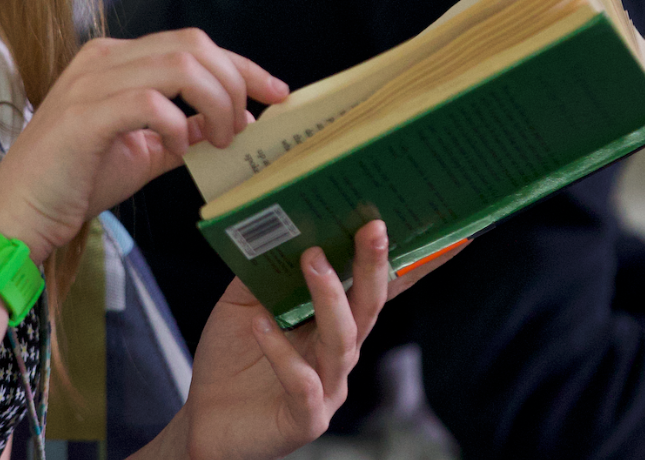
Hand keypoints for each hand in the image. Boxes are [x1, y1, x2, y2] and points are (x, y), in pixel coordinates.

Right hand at [0, 30, 287, 261]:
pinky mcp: (84, 115)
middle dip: (235, 83)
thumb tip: (231, 125)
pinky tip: (178, 150)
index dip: (243, 66)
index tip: (278, 93)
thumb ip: (183, 133)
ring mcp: (91, 83)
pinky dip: (178, 126)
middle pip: (194, 45)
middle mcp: (103, 59)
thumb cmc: (75, 182)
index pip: (193, 45)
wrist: (18, 215)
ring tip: (220, 139)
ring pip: (179, 65)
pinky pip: (150, 103)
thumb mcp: (142, 153)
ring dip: (215, 102)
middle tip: (244, 128)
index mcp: (117, 59)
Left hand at [150, 219, 452, 459]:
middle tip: (372, 227)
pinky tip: (261, 326)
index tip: (439, 229)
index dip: (413, 263)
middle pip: (368, 306)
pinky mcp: (305, 418)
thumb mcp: (243, 303)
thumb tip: (277, 223)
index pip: (379, 287)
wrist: (205, 421)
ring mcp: (328, 388)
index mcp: (335, 322)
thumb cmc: (232, 359)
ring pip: (342, 340)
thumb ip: (264, 271)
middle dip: (374, 266)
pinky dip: (283, 355)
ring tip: (312, 260)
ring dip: (330, 298)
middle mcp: (340, 354)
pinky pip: (303, 385)